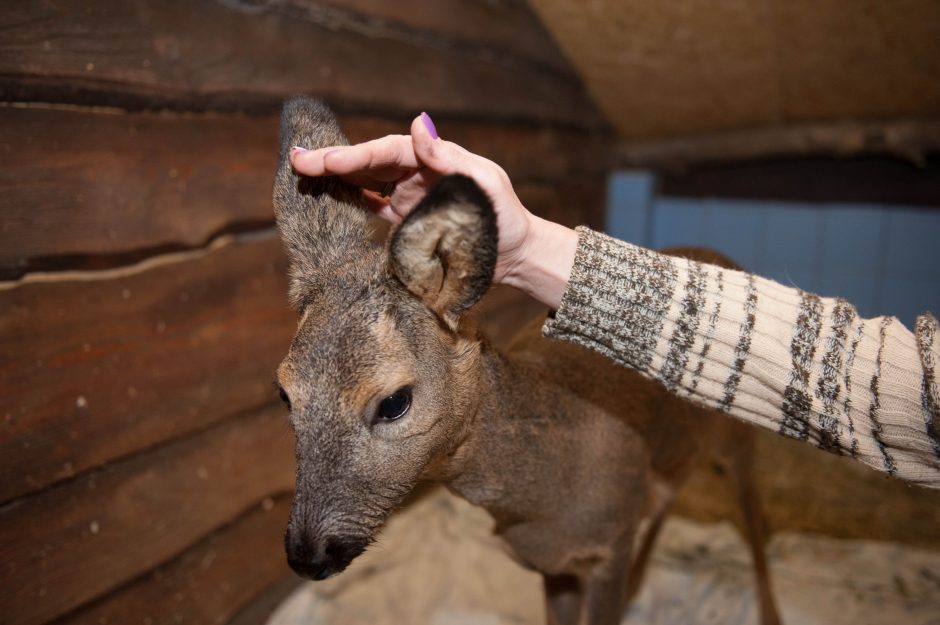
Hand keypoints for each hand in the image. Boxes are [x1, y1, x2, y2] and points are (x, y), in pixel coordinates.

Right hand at [290, 113, 576, 308]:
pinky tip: (324, 201)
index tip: (326, 160)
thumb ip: (449, 157)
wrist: (514, 254)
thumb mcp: (484, 182)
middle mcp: (415, 173)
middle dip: (332, 162)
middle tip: (296, 160)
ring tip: (299, 175)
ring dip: (333, 179)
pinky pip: (369, 207)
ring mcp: (407, 196)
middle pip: (368, 163)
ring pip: (363, 182)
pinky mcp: (404, 221)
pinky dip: (347, 202)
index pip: (386, 153)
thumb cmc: (504, 215)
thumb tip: (419, 123)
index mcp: (432, 158)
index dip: (355, 155)